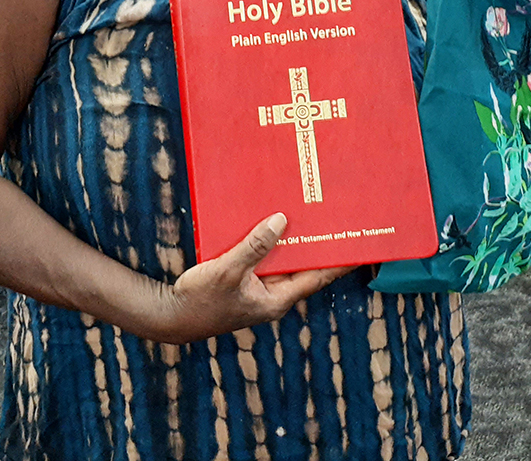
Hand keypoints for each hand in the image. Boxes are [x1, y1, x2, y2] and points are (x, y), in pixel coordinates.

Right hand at [147, 213, 350, 343]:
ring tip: (308, 215)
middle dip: (317, 245)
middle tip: (335, 221)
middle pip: (303, 267)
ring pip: (282, 261)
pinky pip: (264, 258)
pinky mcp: (244, 281)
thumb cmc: (201, 299)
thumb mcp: (229, 270)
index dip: (338, 263)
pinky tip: (271, 222)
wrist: (171, 315)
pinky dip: (269, 242)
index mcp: (276, 300)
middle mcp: (272, 296)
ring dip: (292, 241)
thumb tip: (282, 221)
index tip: (359, 248)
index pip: (317, 277)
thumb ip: (255, 246)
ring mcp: (258, 289)